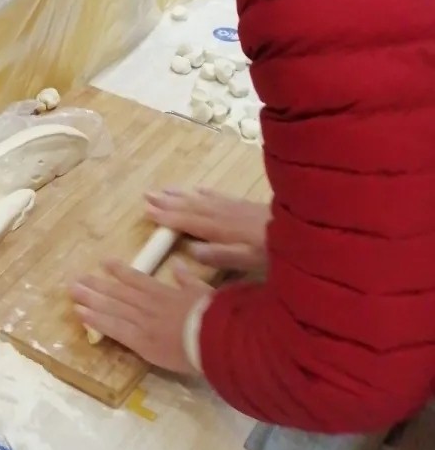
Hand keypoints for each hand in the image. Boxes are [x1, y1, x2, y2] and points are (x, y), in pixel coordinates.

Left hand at [70, 257, 211, 372]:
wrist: (217, 340)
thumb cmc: (215, 318)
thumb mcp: (203, 292)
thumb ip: (187, 280)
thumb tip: (178, 265)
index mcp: (164, 293)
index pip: (137, 278)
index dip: (119, 271)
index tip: (104, 262)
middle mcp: (148, 304)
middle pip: (118, 293)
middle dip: (97, 285)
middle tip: (76, 278)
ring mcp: (142, 322)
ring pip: (112, 308)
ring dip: (91, 299)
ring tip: (73, 291)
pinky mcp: (140, 342)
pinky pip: (114, 329)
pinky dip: (96, 320)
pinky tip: (81, 314)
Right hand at [146, 187, 269, 274]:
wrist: (304, 231)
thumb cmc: (275, 252)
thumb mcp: (247, 260)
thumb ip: (219, 255)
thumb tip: (189, 250)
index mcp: (220, 228)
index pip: (188, 221)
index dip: (167, 216)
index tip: (146, 209)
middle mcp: (223, 214)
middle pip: (191, 206)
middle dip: (168, 201)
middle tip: (147, 194)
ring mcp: (234, 207)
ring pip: (201, 199)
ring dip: (181, 195)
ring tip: (164, 190)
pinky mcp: (244, 206)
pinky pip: (218, 195)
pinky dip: (204, 192)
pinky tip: (198, 189)